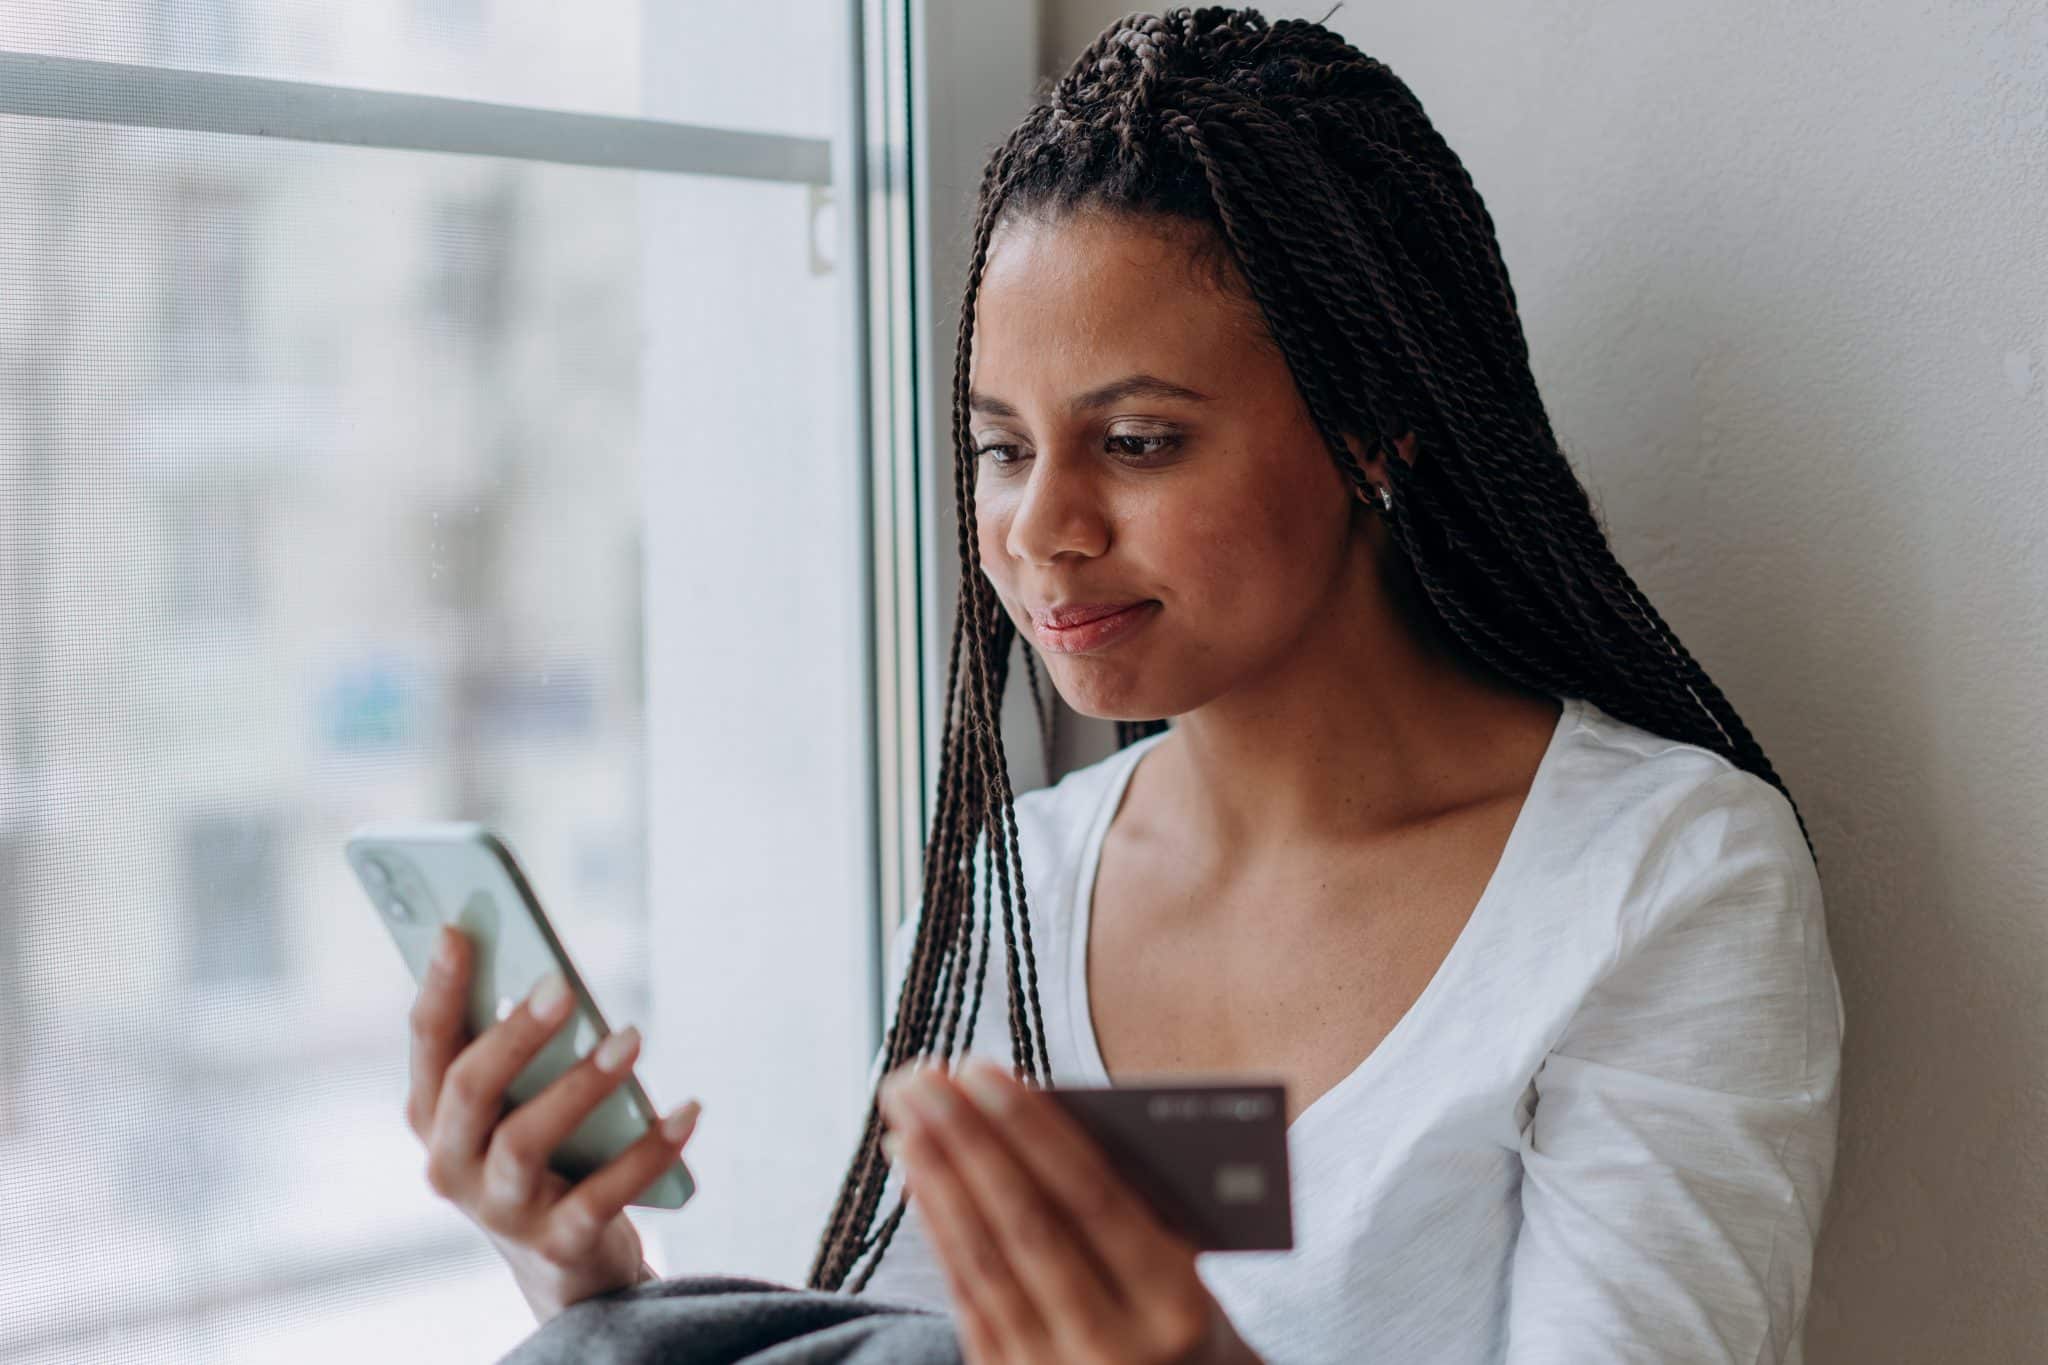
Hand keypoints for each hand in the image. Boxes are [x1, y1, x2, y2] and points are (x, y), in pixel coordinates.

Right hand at [407, 923, 701, 1323]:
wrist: (568, 1263)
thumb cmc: (543, 1151)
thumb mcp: (519, 1099)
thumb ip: (518, 1044)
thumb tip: (548, 973)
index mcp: (433, 1116)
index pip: (427, 1044)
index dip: (439, 988)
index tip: (459, 930)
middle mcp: (451, 1164)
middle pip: (468, 1091)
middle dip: (513, 1034)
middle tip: (562, 985)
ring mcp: (501, 1211)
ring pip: (524, 1142)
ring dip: (580, 1085)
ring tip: (632, 1038)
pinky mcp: (558, 1244)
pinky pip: (603, 1195)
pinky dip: (649, 1151)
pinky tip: (688, 1110)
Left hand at [877, 1057, 1263, 1364]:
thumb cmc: (1184, 1320)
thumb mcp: (1187, 1268)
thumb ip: (1134, 1201)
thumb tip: (1033, 1117)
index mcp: (1176, 1306)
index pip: (1092, 1199)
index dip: (1029, 1131)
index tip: (978, 1068)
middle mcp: (1115, 1349)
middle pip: (1026, 1226)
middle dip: (965, 1143)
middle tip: (919, 1078)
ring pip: (985, 1264)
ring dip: (936, 1180)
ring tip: (905, 1117)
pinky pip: (968, 1300)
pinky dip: (940, 1233)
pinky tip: (918, 1180)